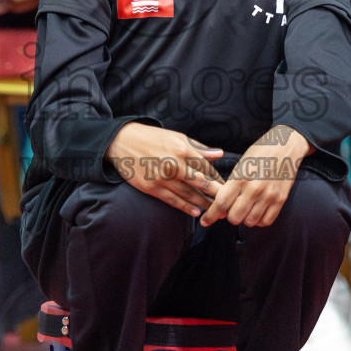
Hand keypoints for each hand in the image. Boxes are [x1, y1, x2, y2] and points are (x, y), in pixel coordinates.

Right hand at [106, 122, 223, 215]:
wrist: (122, 142)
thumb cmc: (153, 138)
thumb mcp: (177, 137)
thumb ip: (199, 148)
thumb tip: (219, 154)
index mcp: (183, 150)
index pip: (207, 168)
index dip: (218, 179)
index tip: (226, 187)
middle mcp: (174, 165)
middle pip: (202, 183)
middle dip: (216, 195)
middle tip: (228, 204)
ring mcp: (162, 178)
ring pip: (189, 194)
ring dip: (203, 204)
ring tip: (215, 211)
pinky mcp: (151, 188)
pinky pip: (172, 200)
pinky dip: (185, 207)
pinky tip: (195, 212)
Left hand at [201, 125, 313, 227]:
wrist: (286, 145)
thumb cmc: (260, 152)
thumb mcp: (240, 165)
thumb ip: (231, 185)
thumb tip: (222, 204)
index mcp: (240, 178)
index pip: (221, 204)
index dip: (211, 215)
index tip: (205, 221)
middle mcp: (254, 189)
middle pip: (234, 217)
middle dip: (229, 216)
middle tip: (231, 208)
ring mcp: (269, 196)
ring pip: (249, 222)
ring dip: (244, 218)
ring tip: (245, 209)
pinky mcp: (281, 200)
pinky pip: (266, 221)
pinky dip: (258, 220)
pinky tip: (257, 211)